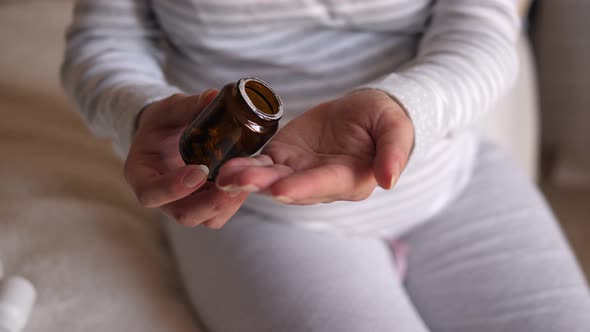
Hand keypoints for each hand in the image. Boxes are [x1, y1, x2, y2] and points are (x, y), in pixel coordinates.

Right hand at [124, 90, 248, 228]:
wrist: (168, 134)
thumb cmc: (163, 122)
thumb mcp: (169, 110)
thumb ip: (187, 106)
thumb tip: (212, 96)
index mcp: (141, 175)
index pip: (150, 194)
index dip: (173, 188)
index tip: (199, 171)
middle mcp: (161, 197)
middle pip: (183, 214)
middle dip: (210, 202)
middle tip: (233, 181)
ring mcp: (184, 204)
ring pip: (205, 219)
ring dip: (227, 204)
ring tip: (244, 180)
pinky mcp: (204, 203)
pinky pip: (219, 212)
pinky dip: (234, 200)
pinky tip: (246, 179)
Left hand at [216, 89, 413, 204]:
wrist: (365, 112)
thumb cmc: (385, 119)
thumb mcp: (396, 128)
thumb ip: (394, 152)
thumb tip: (389, 180)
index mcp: (351, 179)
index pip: (324, 185)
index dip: (302, 188)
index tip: (280, 190)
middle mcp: (321, 183)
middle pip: (290, 186)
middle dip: (262, 185)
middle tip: (235, 181)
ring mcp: (300, 172)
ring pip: (270, 178)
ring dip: (246, 178)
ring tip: (223, 174)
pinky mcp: (284, 158)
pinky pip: (261, 164)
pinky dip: (243, 165)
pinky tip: (224, 164)